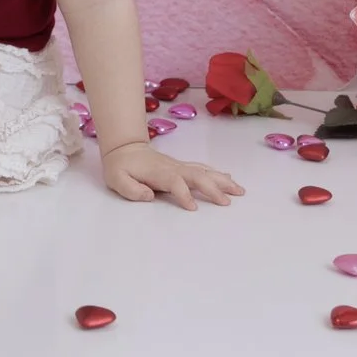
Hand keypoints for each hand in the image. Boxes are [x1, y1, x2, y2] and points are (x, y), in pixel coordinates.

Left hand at [98, 138, 243, 209]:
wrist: (124, 148)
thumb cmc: (120, 167)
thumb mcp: (117, 179)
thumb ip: (131, 189)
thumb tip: (149, 196)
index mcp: (158, 173)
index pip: (175, 183)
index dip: (184, 194)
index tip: (193, 208)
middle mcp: (173, 168)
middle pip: (197, 176)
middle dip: (214, 188)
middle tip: (229, 202)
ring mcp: (179, 166)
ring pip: (204, 171)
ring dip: (222, 180)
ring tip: (239, 190)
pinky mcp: (181, 166)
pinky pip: (202, 169)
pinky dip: (217, 174)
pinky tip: (228, 179)